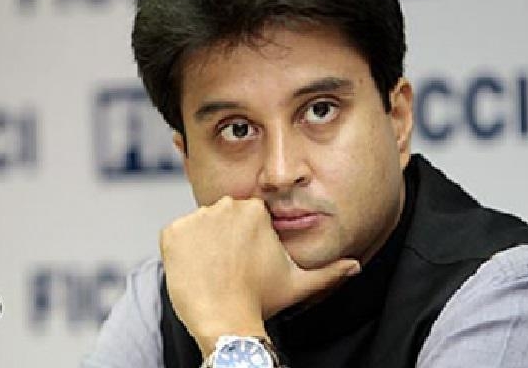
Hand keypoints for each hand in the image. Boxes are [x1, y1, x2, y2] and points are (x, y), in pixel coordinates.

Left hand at [159, 196, 360, 354]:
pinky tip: (195, 270)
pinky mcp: (172, 232)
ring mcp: (196, 218)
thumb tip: (355, 266)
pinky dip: (181, 251)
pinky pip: (175, 236)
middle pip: (221, 219)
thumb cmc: (261, 301)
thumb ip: (329, 271)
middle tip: (229, 269)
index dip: (244, 241)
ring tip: (212, 271)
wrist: (225, 321)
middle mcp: (225, 206)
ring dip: (202, 245)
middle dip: (223, 239)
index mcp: (255, 211)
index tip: (244, 261)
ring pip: (199, 228)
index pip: (245, 217)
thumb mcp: (298, 283)